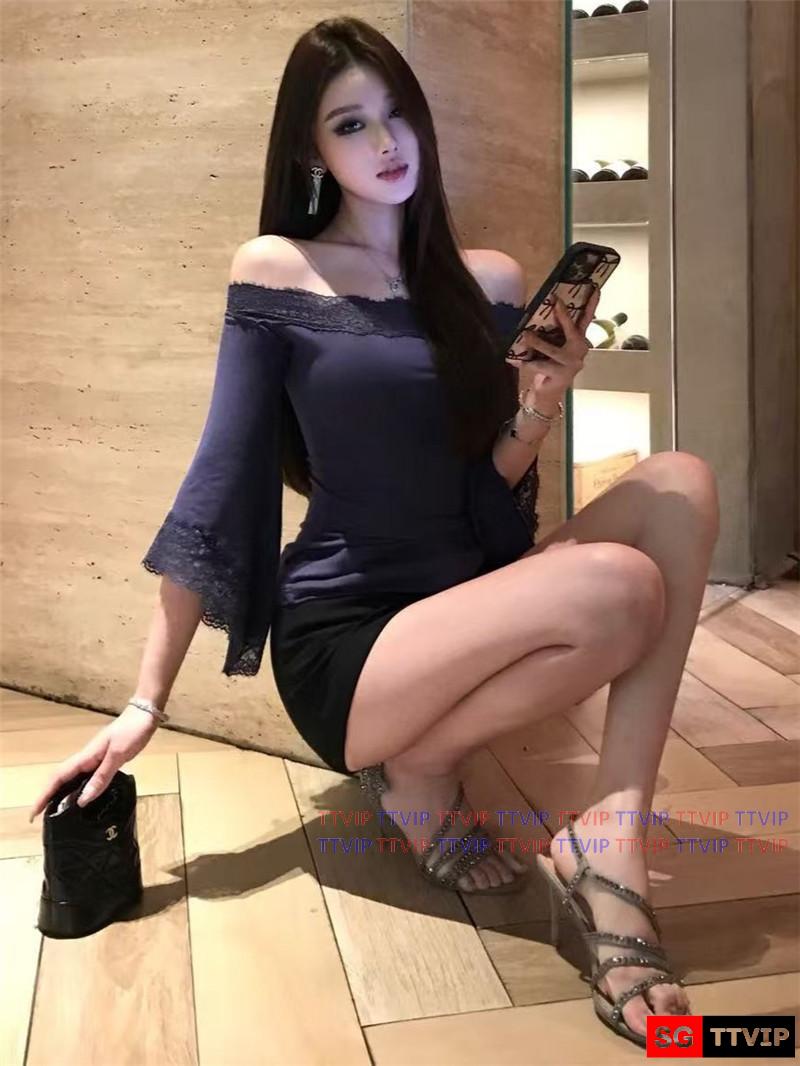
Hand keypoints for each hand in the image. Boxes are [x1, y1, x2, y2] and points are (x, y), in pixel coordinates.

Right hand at [28, 704, 159, 822]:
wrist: (145, 714)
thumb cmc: (132, 731)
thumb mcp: (117, 754)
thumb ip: (101, 777)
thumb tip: (82, 800)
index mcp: (85, 757)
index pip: (58, 777)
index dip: (44, 795)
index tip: (34, 813)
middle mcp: (86, 758)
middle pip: (61, 779)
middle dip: (48, 797)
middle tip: (43, 819)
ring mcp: (95, 759)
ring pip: (72, 779)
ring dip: (62, 794)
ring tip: (59, 814)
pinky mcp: (104, 760)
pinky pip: (86, 778)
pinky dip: (79, 789)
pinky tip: (84, 798)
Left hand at [506, 286, 600, 407]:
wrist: (548, 394)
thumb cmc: (549, 366)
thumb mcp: (554, 346)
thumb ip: (555, 332)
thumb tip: (546, 311)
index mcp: (579, 341)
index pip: (585, 320)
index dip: (591, 304)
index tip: (595, 288)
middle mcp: (580, 351)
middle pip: (572, 330)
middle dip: (563, 315)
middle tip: (555, 302)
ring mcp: (572, 364)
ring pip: (552, 350)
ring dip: (537, 342)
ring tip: (525, 335)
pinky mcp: (561, 375)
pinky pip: (540, 366)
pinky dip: (527, 363)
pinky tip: (516, 362)